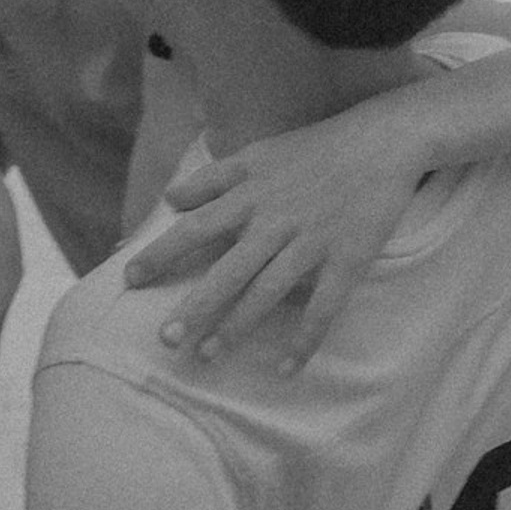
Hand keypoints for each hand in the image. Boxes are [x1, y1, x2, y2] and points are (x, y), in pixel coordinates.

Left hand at [123, 117, 427, 367]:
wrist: (381, 140)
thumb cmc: (314, 148)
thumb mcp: (257, 153)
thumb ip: (213, 177)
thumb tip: (171, 198)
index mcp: (250, 195)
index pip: (195, 227)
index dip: (161, 253)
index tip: (129, 279)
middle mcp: (275, 221)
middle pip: (227, 269)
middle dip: (195, 305)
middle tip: (164, 339)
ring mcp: (311, 242)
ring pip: (268, 292)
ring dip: (237, 326)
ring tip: (208, 356)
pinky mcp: (347, 259)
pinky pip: (324, 307)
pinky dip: (306, 339)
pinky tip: (287, 368)